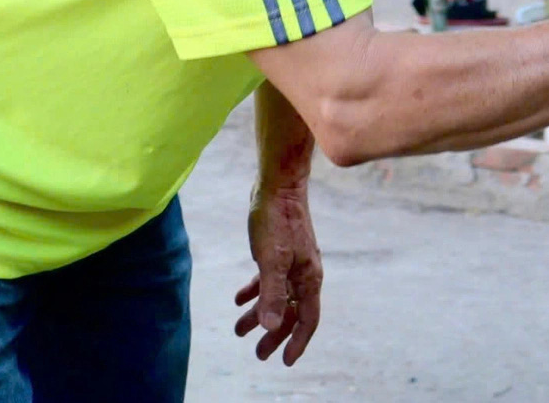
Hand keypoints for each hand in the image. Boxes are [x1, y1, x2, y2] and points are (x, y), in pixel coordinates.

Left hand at [233, 186, 322, 365]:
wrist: (278, 186)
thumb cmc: (277, 221)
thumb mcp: (271, 260)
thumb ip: (272, 294)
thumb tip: (270, 327)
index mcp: (309, 278)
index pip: (308, 318)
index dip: (297, 341)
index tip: (285, 361)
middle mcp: (304, 273)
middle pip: (292, 312)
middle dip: (275, 334)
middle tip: (258, 354)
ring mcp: (293, 263)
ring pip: (279, 297)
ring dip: (261, 314)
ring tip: (239, 329)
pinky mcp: (280, 252)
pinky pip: (270, 280)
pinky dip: (255, 292)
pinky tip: (239, 299)